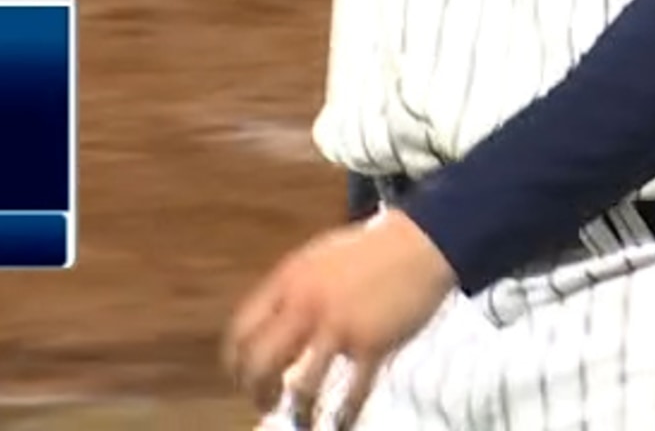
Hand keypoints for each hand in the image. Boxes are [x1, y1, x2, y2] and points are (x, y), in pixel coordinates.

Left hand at [224, 210, 456, 428]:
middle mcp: (305, 306)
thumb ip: (294, 289)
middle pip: (261, 362)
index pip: (242, 329)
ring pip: (302, 385)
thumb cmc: (369, 249)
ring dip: (298, 410)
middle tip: (263, 402)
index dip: (234, 361)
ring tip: (300, 420)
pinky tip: (340, 425)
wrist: (419, 242)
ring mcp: (338, 327)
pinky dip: (343, 415)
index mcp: (288, 282)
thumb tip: (276, 323)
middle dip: (257, 390)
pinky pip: (352, 391)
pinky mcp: (371, 344)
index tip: (240, 377)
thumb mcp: (317, 258)